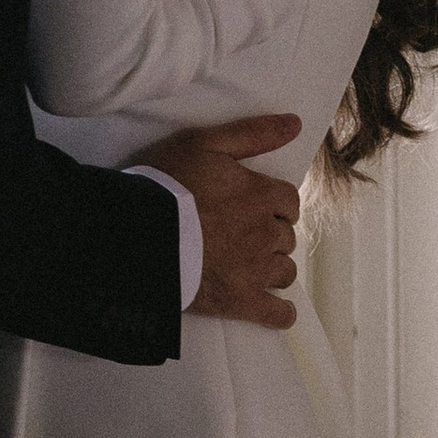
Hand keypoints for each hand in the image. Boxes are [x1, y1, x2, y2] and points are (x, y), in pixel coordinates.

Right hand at [143, 116, 303, 330]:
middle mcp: (267, 233)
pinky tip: (274, 308)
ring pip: (285, 271)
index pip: (289, 200)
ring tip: (250, 263)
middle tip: (244, 231)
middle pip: (286, 236)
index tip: (258, 203)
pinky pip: (277, 314)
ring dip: (274, 266)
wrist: (142, 234)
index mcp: (262, 195)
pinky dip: (280, 312)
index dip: (275, 201)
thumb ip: (254, 133)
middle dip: (271, 232)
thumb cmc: (170, 183)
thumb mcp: (206, 143)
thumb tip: (295, 123)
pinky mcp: (241, 302)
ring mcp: (256, 271)